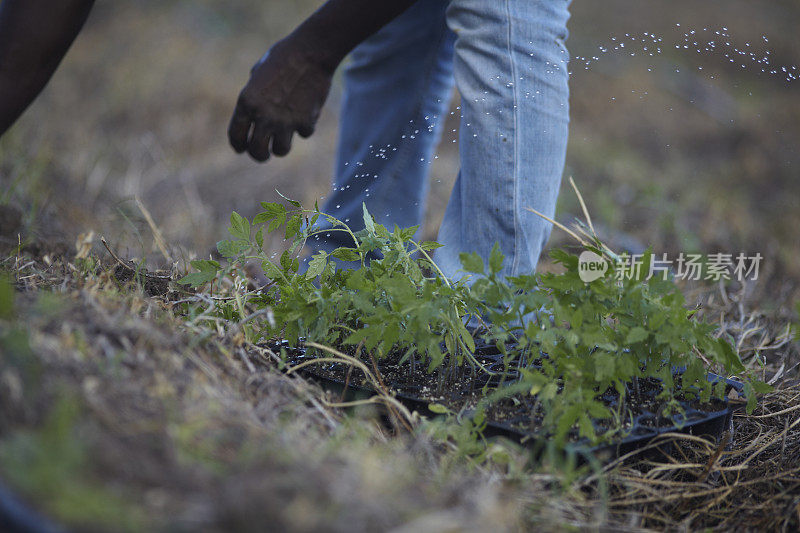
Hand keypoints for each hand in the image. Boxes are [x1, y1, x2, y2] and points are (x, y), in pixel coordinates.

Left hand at [228, 38, 332, 161]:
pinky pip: (303, 133)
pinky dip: (304, 127)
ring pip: (280, 150)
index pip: (236, 135)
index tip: (242, 149)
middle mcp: (263, 115)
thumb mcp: (259, 73)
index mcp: (247, 101)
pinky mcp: (305, 121)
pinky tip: (306, 113)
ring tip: (284, 138)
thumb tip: (254, 113)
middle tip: (264, 154)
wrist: (311, 52)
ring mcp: (285, 121)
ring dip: (281, 146)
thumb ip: (254, 95)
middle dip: (260, 155)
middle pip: (257, 151)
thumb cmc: (283, 56)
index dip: (238, 145)